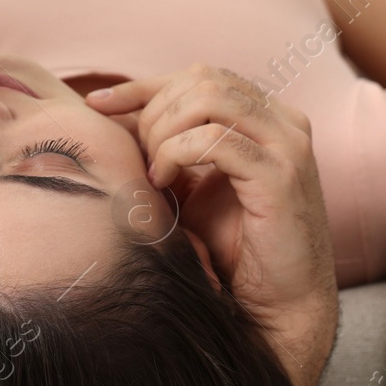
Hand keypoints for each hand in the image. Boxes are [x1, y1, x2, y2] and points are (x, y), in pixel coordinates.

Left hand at [89, 65, 337, 385]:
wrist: (277, 309)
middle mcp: (283, 122)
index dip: (144, 85)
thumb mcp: (190, 188)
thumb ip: (167, 149)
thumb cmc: (232, 252)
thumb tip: (112, 118)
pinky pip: (215, 139)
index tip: (98, 103)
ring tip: (154, 173)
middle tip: (138, 159)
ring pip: (208, 99)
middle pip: (202, 80)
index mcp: (265, 118)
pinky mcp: (282, 175)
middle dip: (154, 113)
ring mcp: (287, 145)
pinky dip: (177, 153)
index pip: (200, 76)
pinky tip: (164, 182)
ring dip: (165, 131)